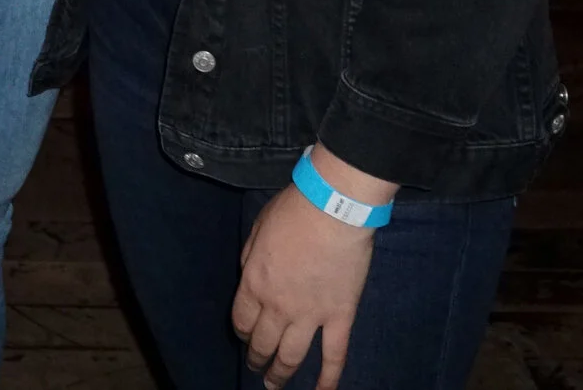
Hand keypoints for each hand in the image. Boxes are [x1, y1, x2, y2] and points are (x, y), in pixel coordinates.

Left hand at [233, 176, 380, 387]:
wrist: (333, 209)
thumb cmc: (294, 211)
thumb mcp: (257, 228)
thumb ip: (250, 257)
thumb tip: (249, 273)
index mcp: (254, 283)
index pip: (242, 321)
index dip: (243, 333)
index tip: (246, 336)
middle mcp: (278, 306)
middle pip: (263, 343)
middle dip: (257, 359)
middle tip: (257, 368)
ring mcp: (310, 315)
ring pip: (291, 356)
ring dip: (281, 374)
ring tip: (275, 386)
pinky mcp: (340, 317)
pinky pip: (334, 355)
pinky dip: (329, 379)